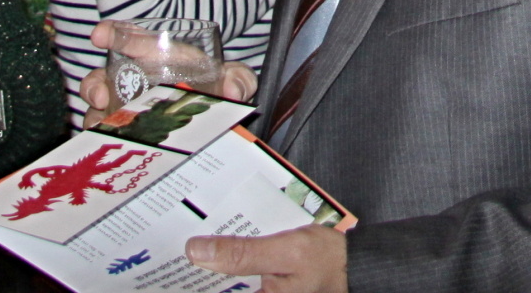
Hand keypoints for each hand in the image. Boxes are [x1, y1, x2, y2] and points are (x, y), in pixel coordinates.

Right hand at [76, 21, 257, 127]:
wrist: (214, 116)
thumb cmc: (217, 86)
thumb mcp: (234, 78)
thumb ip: (239, 79)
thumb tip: (233, 90)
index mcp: (156, 56)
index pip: (128, 38)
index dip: (112, 33)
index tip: (100, 35)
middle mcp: (134, 80)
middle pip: (101, 78)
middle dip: (95, 85)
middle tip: (102, 95)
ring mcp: (125, 108)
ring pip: (98, 111)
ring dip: (95, 117)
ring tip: (101, 126)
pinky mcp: (125, 132)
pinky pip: (106, 136)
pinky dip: (103, 140)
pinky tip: (107, 146)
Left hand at [186, 224, 346, 292]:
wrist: (359, 266)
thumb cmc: (329, 262)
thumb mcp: (285, 251)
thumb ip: (242, 254)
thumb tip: (197, 252)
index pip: (213, 292)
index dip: (191, 281)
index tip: (171, 263)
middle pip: (218, 288)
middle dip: (202, 270)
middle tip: (184, 245)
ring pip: (229, 285)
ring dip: (215, 267)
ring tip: (198, 243)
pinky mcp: (268, 289)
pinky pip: (242, 280)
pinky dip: (232, 266)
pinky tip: (224, 247)